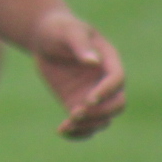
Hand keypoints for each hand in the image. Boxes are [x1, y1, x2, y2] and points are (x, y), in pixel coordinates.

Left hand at [27, 10, 124, 138]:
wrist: (45, 38)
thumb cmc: (59, 29)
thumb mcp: (68, 32)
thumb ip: (80, 45)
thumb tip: (93, 61)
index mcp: (109, 61)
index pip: (117, 80)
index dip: (106, 91)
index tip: (89, 99)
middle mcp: (105, 81)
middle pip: (117, 104)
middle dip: (100, 112)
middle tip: (75, 112)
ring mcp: (93, 95)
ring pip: (103, 119)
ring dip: (88, 126)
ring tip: (66, 126)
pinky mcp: (78, 103)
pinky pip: (86, 124)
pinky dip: (78, 132)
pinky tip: (62, 132)